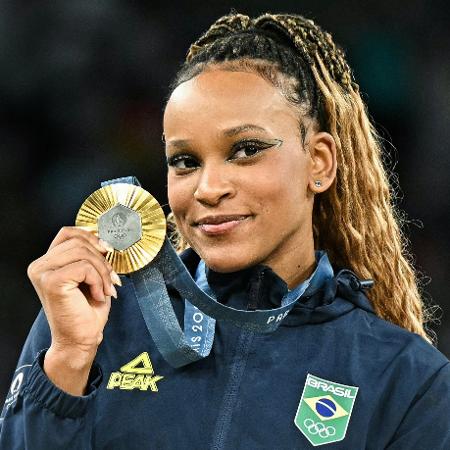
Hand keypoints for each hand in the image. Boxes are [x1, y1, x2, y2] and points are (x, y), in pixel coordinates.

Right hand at [27, 226, 120, 393]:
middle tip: (112, 280)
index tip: (107, 250)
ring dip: (102, 271)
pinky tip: (98, 295)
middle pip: (79, 241)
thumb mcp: (91, 276)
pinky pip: (84, 267)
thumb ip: (91, 256)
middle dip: (102, 260)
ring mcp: (43, 273)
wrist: (81, 340)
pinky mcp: (51, 281)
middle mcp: (40, 265)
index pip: (69, 233)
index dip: (91, 237)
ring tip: (105, 289)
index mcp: (48, 262)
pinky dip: (98, 280)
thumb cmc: (87, 311)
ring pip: (83, 252)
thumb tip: (105, 241)